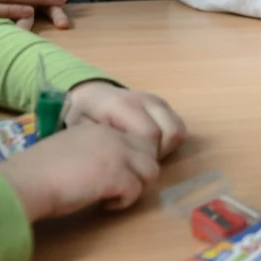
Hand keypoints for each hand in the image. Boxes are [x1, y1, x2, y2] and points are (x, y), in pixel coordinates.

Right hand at [0, 123, 158, 220]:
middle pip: (148, 153)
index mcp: (99, 129)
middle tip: (118, 188)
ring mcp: (117, 154)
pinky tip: (105, 204)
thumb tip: (101, 169)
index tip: (110, 176)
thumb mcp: (69, 150)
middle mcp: (112, 137)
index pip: (133, 141)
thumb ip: (90, 152)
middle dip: (139, 172)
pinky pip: (137, 190)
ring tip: (112, 196)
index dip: (128, 161)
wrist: (27, 180)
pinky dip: (124, 202)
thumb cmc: (38, 171)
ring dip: (136, 186)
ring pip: (151, 170)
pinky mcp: (117, 175)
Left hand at [65, 81, 187, 158]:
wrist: (91, 95)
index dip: (145, 155)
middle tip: (138, 163)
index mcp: (122, 104)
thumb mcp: (81, 130)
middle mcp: (144, 99)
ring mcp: (157, 101)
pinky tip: (151, 147)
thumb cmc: (83, 116)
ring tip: (144, 155)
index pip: (150, 134)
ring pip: (178, 130)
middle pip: (170, 132)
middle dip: (158, 154)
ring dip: (167, 148)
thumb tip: (115, 163)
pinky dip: (169, 142)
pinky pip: (179, 127)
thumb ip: (99, 144)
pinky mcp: (164, 105)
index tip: (129, 165)